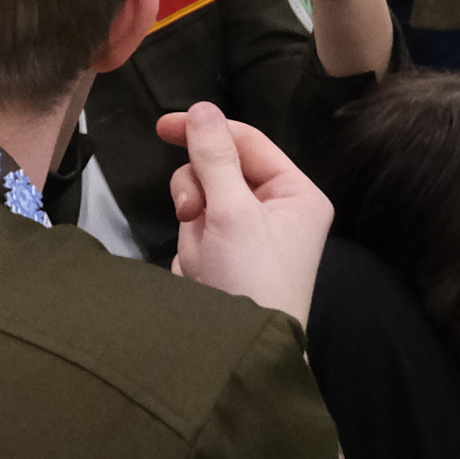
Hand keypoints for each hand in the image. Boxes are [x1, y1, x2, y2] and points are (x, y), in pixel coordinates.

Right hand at [163, 101, 327, 327]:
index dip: (207, 128)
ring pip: (202, 191)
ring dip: (193, 214)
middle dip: (201, 186)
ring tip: (201, 246)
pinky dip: (191, 237)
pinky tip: (199, 262)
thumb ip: (214, 158)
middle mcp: (275, 206)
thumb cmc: (250, 279)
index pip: (249, 142)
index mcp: (296, 193)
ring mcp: (246, 228)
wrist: (236, 352)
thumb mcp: (233, 213)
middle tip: (191, 211)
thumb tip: (201, 107)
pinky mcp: (221, 248)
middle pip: (221, 164)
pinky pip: (196, 221)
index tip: (164, 125)